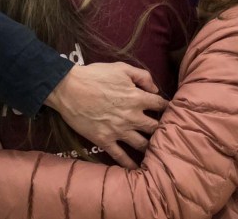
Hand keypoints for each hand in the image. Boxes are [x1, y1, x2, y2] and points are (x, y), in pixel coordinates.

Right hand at [45, 62, 168, 168]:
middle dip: (162, 129)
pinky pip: (120, 156)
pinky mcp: (104, 140)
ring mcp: (118, 131)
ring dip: (150, 147)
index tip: (168, 110)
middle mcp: (131, 117)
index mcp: (137, 98)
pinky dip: (129, 164)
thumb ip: (142, 76)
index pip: (160, 105)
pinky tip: (136, 169)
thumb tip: (155, 88)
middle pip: (154, 128)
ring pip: (141, 144)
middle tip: (165, 132)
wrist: (69, 89)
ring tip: (156, 150)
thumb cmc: (95, 75)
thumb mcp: (121, 68)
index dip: (166, 107)